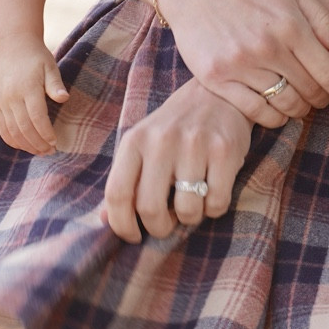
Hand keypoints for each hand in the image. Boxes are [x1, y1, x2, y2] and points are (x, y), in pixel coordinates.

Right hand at [0, 35, 67, 154]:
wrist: (13, 46)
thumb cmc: (36, 58)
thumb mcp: (50, 66)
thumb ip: (55, 84)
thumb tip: (64, 98)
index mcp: (27, 88)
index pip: (37, 117)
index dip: (46, 132)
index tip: (55, 142)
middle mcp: (12, 97)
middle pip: (24, 128)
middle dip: (37, 143)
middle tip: (50, 152)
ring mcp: (2, 101)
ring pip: (12, 131)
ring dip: (25, 145)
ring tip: (39, 151)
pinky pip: (1, 127)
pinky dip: (11, 139)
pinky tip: (22, 145)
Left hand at [104, 79, 252, 240]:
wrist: (217, 93)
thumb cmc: (175, 128)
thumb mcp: (142, 146)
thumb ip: (125, 181)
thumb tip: (104, 221)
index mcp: (134, 141)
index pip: (117, 194)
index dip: (122, 225)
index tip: (133, 235)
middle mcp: (161, 140)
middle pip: (150, 208)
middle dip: (159, 228)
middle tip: (166, 224)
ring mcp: (194, 144)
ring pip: (187, 210)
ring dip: (189, 217)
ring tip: (192, 201)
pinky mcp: (224, 150)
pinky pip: (216, 203)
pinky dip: (214, 209)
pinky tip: (212, 191)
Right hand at [160, 0, 328, 121]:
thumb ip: (319, 16)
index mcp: (290, 26)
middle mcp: (268, 48)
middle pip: (309, 92)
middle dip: (321, 100)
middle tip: (319, 98)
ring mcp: (241, 65)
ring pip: (284, 105)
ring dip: (297, 110)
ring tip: (297, 104)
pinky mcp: (217, 79)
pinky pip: (255, 112)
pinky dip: (271, 118)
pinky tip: (275, 111)